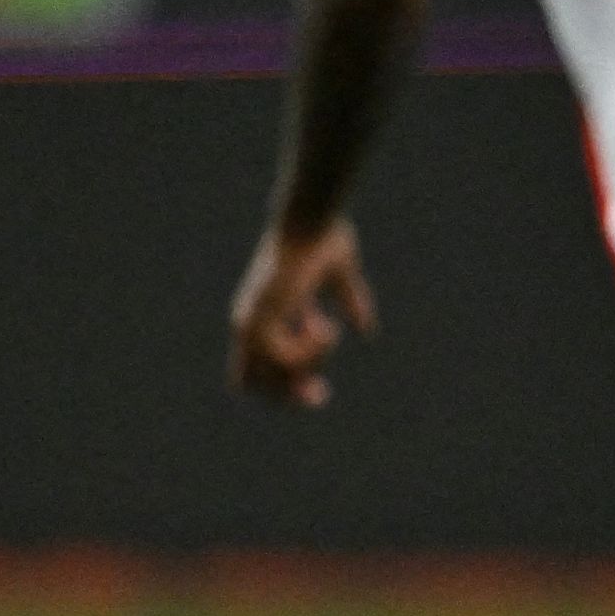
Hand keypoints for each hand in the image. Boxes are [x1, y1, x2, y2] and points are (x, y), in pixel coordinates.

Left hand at [229, 216, 377, 407]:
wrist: (310, 220)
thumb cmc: (323, 238)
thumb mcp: (341, 278)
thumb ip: (350, 303)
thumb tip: (366, 331)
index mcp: (260, 316)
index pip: (255, 372)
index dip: (284, 385)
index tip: (320, 388)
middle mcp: (247, 324)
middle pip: (255, 386)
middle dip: (291, 395)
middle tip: (322, 394)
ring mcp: (251, 324)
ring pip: (273, 376)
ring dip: (309, 365)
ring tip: (328, 331)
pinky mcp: (262, 321)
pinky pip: (286, 360)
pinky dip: (312, 352)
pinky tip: (325, 326)